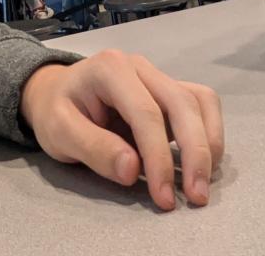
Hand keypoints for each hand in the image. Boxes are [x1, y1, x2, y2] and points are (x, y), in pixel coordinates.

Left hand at [19, 51, 222, 210]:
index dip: (159, 157)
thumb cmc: (57, 112)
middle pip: (181, 102)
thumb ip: (94, 148)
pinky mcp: (168, 90)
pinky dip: (209, 131)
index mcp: (111, 69)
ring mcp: (157, 76)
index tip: (163, 197)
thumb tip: (133, 170)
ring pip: (197, 100)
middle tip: (196, 197)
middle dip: (194, 151)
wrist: (56, 93)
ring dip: (208, 142)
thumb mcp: (59, 132)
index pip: (146, 113)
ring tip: (202, 183)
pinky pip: (199, 103)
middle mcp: (140, 66)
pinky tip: (202, 162)